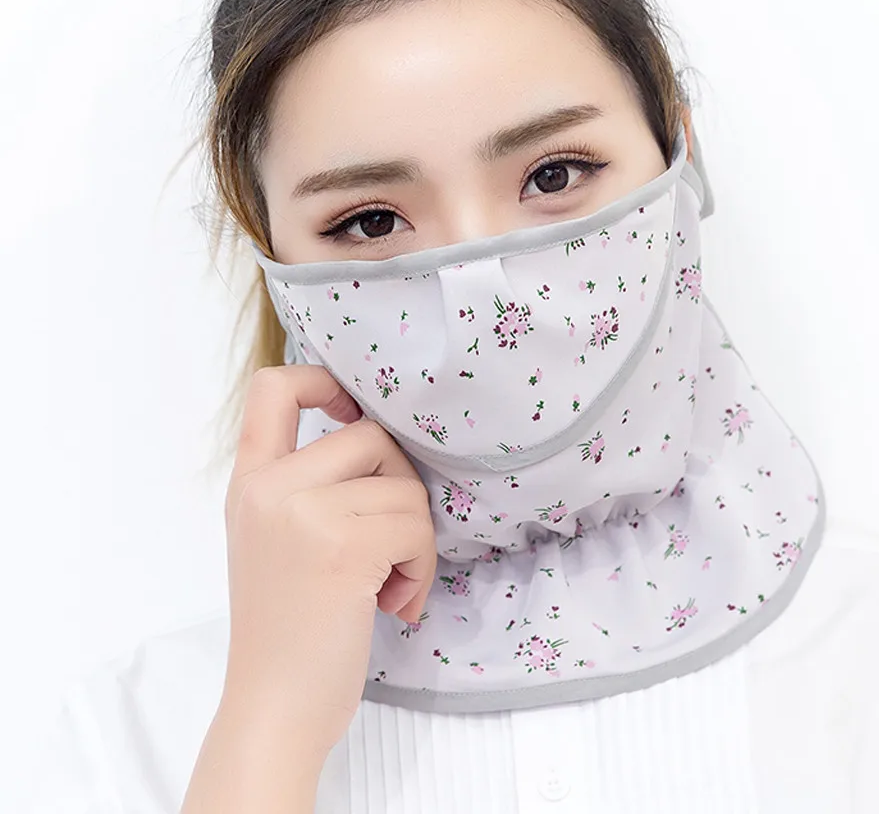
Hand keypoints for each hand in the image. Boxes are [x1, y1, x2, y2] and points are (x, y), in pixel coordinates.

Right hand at [219, 364, 436, 756]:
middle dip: (400, 487)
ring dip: (415, 540)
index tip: (352, 411)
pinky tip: (395, 602)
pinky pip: (415, 527)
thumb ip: (307, 484)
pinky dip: (421, 566)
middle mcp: (269, 487)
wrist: (273, 707)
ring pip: (404, 486)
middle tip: (391, 545)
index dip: (323, 379)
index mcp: (250, 481)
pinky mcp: (343, 546)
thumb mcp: (274, 538)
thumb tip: (383, 441)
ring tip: (390, 583)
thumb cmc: (287, 627)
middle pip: (371, 435)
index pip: (273, 387)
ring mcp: (303, 513)